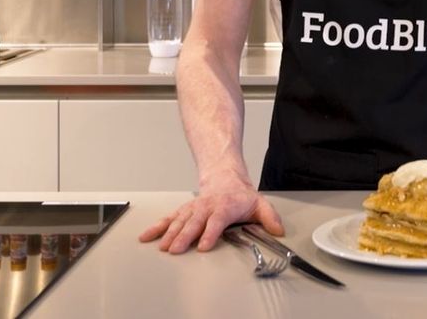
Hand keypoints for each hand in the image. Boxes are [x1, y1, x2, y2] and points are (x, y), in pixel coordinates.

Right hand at [139, 173, 283, 253]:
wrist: (225, 176)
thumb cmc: (240, 195)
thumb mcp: (260, 203)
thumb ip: (269, 217)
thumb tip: (278, 229)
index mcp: (225, 206)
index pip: (217, 220)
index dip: (210, 233)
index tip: (204, 245)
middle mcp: (206, 207)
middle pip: (194, 222)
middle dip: (184, 236)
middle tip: (176, 249)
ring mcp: (194, 209)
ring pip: (180, 220)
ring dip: (170, 233)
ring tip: (163, 247)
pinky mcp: (184, 210)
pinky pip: (168, 218)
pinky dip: (157, 227)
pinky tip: (147, 236)